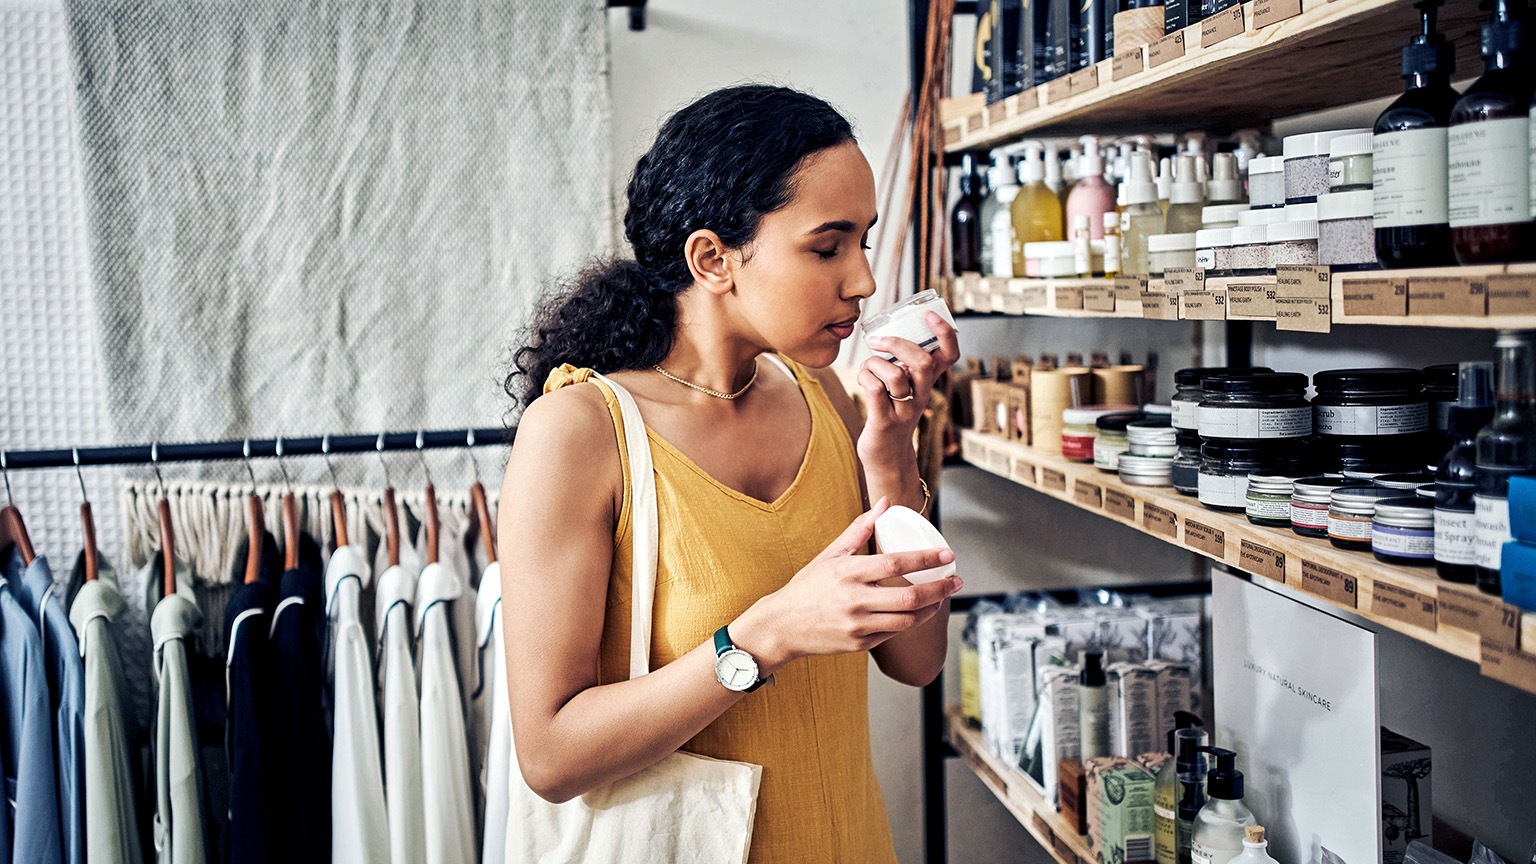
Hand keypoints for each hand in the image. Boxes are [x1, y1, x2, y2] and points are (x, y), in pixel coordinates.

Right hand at [732, 498, 961, 668]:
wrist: (782, 625)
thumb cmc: (808, 586)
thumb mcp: (830, 554)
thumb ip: (859, 528)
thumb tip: (884, 503)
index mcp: (848, 572)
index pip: (895, 564)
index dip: (926, 559)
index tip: (947, 554)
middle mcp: (854, 600)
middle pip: (909, 596)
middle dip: (940, 588)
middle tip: (956, 580)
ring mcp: (858, 625)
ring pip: (907, 620)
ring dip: (932, 608)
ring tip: (943, 596)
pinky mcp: (860, 645)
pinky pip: (894, 633)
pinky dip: (912, 621)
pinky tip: (921, 611)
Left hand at [856, 311, 960, 469]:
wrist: (888, 457)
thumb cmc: (892, 414)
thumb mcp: (904, 388)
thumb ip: (902, 366)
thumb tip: (887, 335)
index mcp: (927, 383)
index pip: (949, 355)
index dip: (944, 333)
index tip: (929, 315)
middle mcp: (921, 395)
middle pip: (923, 362)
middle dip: (899, 343)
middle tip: (877, 339)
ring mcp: (904, 409)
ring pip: (895, 374)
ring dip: (874, 362)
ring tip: (867, 367)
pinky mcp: (884, 421)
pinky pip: (874, 389)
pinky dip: (864, 376)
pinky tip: (862, 379)